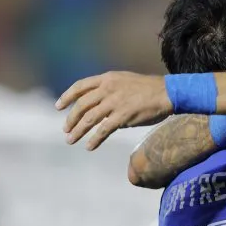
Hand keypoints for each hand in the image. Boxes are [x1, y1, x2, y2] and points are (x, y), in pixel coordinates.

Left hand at [56, 72, 171, 149]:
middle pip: (81, 105)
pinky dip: (94, 140)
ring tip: (70, 140)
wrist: (167, 93)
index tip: (58, 106)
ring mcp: (114, 103)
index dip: (67, 97)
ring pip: (89, 119)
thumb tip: (98, 105)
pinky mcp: (122, 116)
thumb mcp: (124, 81)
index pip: (80, 86)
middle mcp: (108, 89)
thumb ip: (109, 90)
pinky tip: (89, 146)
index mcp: (107, 79)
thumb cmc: (148, 89)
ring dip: (78, 131)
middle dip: (71, 119)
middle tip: (65, 129)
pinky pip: (103, 130)